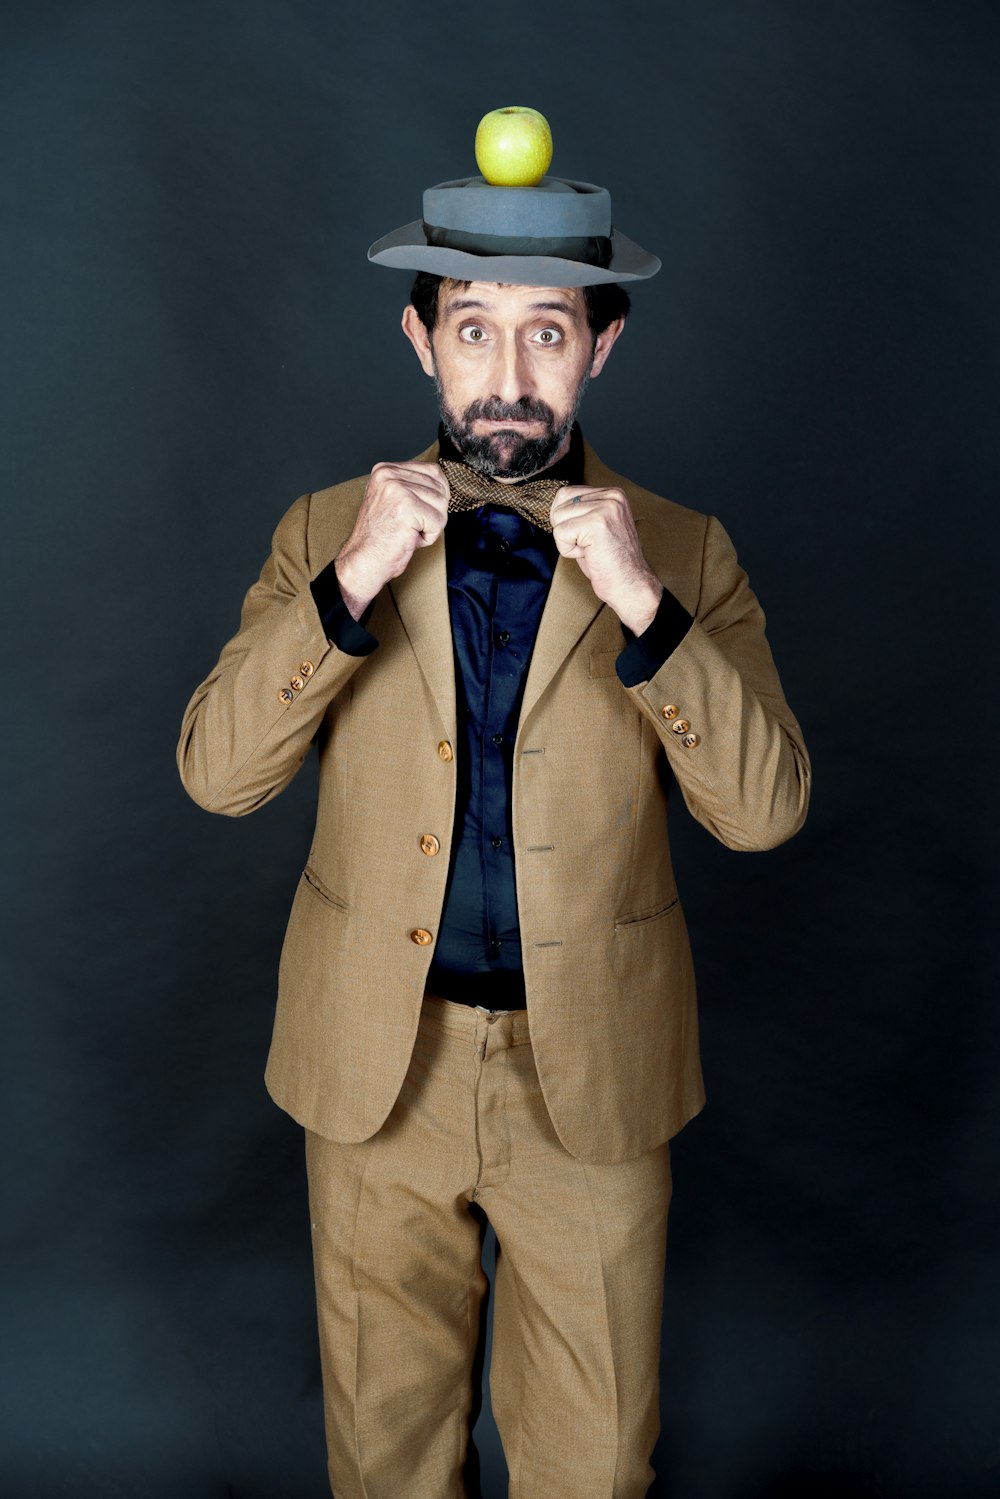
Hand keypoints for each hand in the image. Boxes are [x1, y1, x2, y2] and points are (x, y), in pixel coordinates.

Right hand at [335, 461, 449, 619]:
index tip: (424, 511)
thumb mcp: (394, 501)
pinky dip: (428, 536)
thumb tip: (442, 484)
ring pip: (441, 505)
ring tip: (409, 531)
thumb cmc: (381, 537)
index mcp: (385, 470)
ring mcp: (397, 488)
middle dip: (434, 512)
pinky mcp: (406, 506)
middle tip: (412, 526)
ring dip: (431, 525)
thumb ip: (413, 486)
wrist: (364, 560)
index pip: (433, 471)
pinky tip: (410, 537)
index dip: (437, 495)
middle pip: (440, 488)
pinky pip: (437, 521)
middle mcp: (389, 474)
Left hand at [550, 484, 662, 634]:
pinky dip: (568, 550)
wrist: (629, 585)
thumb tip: (555, 505)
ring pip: (558, 518)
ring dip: (567, 541)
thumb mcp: (595, 527)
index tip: (586, 536)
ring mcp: (606, 507)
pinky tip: (589, 554)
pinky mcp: (597, 523)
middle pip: (559, 505)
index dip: (566, 520)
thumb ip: (581, 510)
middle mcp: (612, 496)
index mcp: (613, 494)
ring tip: (590, 549)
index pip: (565, 494)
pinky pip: (560, 533)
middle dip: (565, 530)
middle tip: (589, 545)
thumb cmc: (610, 562)